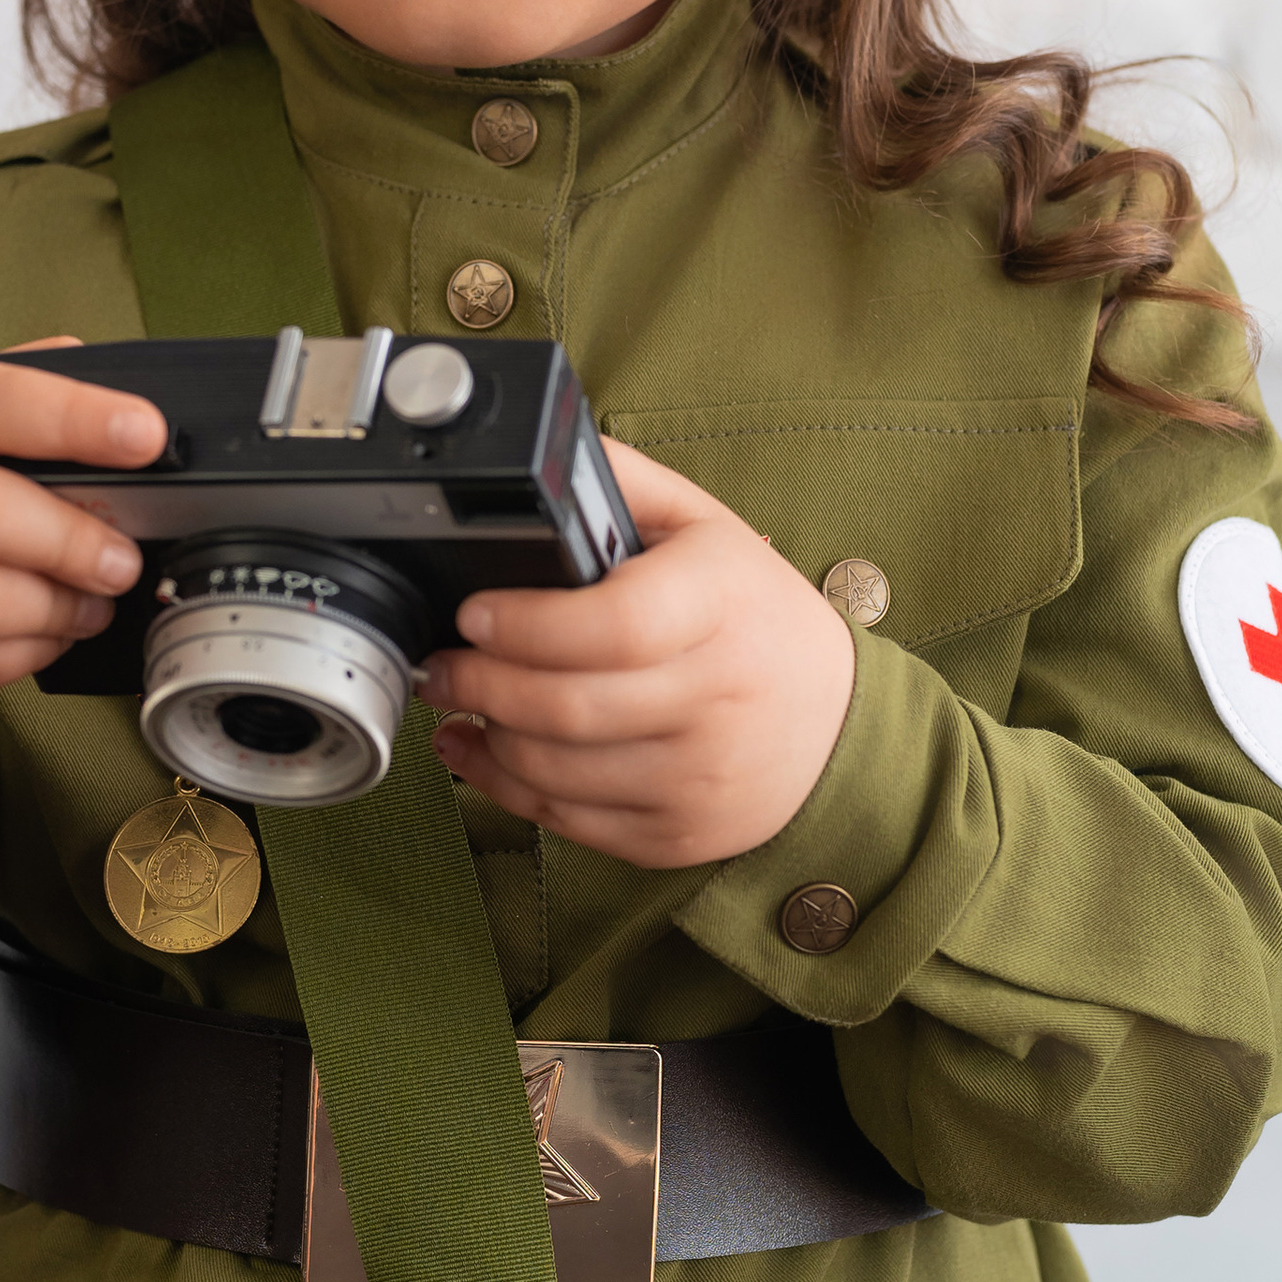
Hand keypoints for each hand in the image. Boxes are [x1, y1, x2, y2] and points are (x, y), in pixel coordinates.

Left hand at [412, 442, 856, 867]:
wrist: (839, 727)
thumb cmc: (757, 617)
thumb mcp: (709, 528)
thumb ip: (624, 483)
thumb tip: (541, 446)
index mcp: (720, 606)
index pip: (616, 624)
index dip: (529, 624)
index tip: (476, 612)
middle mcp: (716, 698)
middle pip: (567, 707)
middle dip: (479, 683)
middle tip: (443, 660)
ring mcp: (697, 777)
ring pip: (555, 771)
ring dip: (487, 735)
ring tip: (461, 699)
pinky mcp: (676, 834)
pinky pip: (568, 821)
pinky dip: (507, 786)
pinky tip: (482, 751)